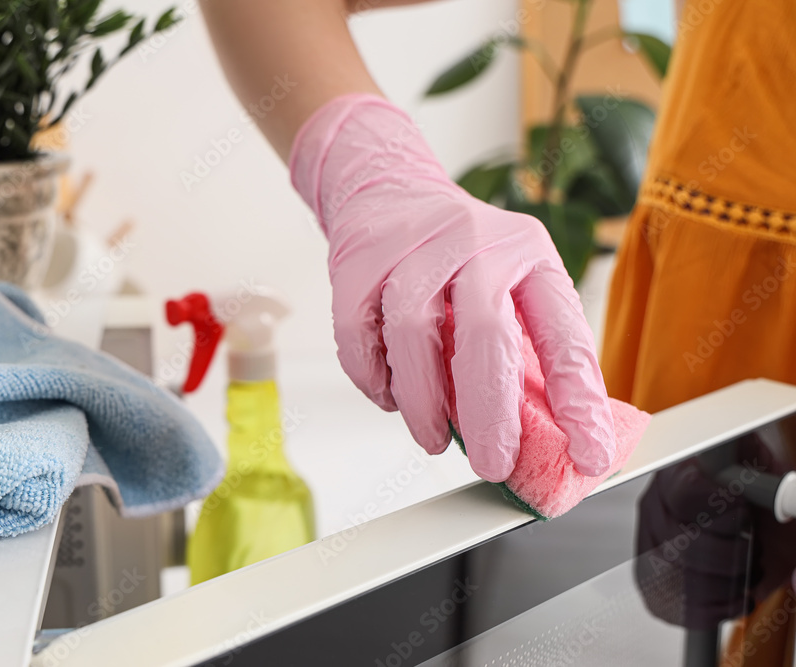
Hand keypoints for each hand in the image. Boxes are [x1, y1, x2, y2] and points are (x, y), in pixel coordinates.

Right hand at [289, 93, 615, 481]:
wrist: (388, 190)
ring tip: (432, 437)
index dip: (578, 400)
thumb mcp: (509, 282)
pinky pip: (360, 336)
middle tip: (491, 463)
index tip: (589, 454)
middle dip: (489, 414)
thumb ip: (526, 350)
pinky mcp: (359, 261)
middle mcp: (475, 242)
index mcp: (529, 252)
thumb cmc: (457, 254)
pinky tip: (389, 395)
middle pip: (484, 334)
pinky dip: (374, 379)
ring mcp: (412, 248)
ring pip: (413, 335)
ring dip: (422, 404)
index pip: (563, 333)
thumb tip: (555, 437)